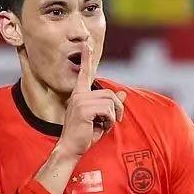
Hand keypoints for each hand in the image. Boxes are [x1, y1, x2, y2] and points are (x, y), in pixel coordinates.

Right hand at [57, 40, 125, 158]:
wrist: (70, 148)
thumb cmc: (84, 135)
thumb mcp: (100, 118)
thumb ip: (110, 104)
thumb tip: (122, 93)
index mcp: (79, 94)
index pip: (84, 73)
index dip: (86, 59)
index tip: (86, 45)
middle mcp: (79, 94)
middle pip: (109, 94)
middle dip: (117, 108)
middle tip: (114, 121)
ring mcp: (80, 101)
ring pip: (110, 102)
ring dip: (113, 116)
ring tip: (106, 125)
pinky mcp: (84, 109)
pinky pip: (107, 110)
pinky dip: (110, 121)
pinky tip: (102, 127)